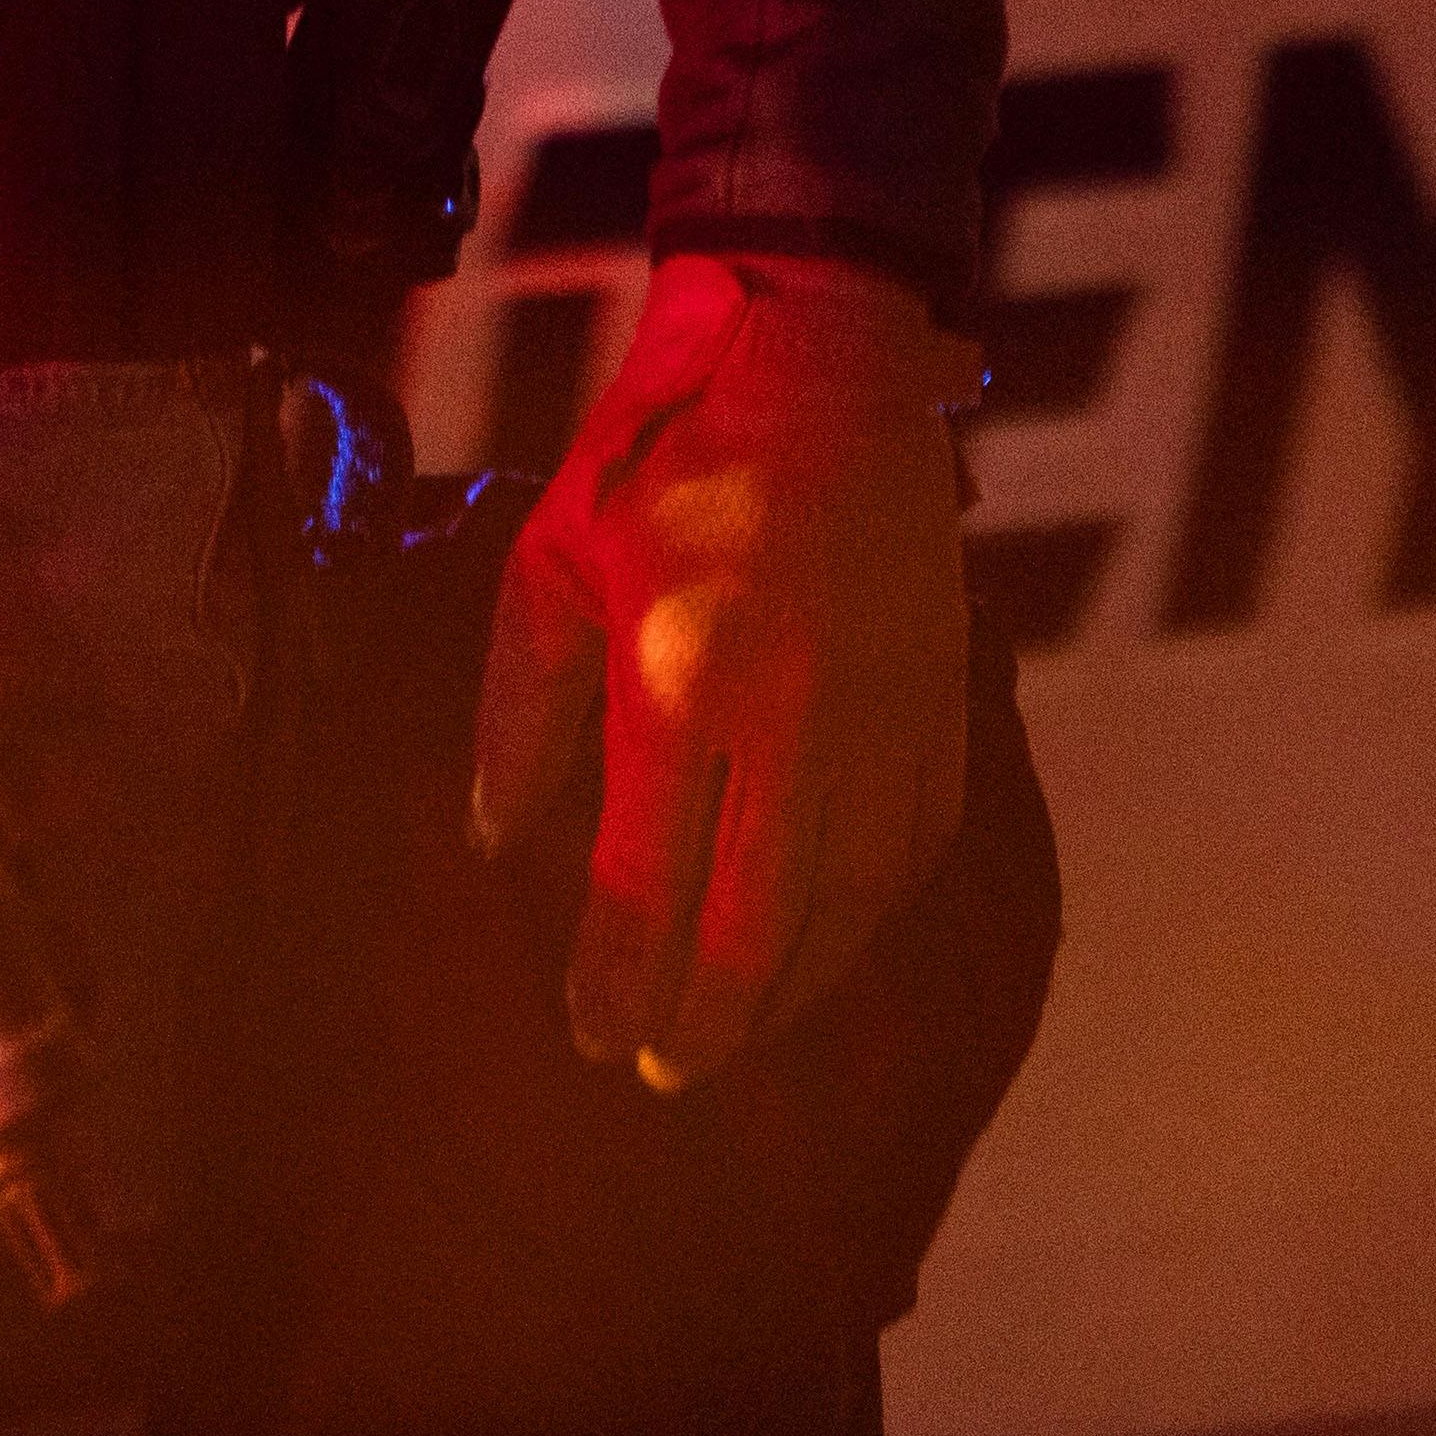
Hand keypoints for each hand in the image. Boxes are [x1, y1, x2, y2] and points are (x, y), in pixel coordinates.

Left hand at [472, 247, 976, 1089]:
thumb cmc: (662, 456)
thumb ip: (519, 713)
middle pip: (755, 928)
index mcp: (676, 677)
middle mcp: (790, 720)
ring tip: (733, 1032)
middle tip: (664, 1072)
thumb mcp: (551, 563)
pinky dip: (866, 920)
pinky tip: (824, 948)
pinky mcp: (944, 708)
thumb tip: (491, 835)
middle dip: (706, 1020)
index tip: (593, 1041)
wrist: (822, 363)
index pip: (641, 881)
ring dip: (789, 991)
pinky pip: (912, 855)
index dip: (616, 978)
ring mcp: (883, 721)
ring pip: (846, 911)